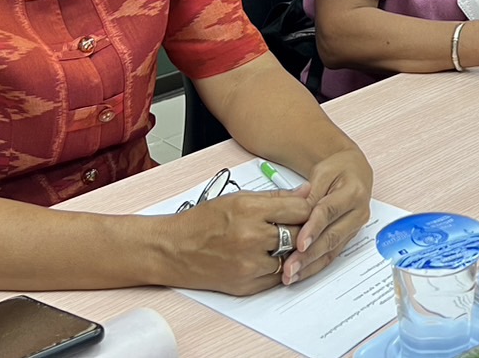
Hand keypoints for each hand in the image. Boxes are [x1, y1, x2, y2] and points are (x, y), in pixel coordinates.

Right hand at [167, 190, 312, 294]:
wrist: (172, 251)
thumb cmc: (201, 222)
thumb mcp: (236, 198)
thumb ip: (274, 197)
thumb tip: (306, 191)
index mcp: (249, 210)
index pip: (299, 208)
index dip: (306, 207)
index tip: (304, 208)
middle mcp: (251, 237)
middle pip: (299, 233)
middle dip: (302, 228)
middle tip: (298, 225)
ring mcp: (250, 265)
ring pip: (291, 257)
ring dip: (291, 250)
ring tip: (282, 241)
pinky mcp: (247, 286)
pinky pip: (278, 277)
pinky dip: (279, 267)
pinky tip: (271, 257)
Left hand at [281, 149, 373, 285]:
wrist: (354, 171)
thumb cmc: (336, 170)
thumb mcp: (321, 172)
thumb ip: (309, 194)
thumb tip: (296, 214)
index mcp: (353, 192)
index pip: (329, 212)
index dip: (313, 228)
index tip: (299, 243)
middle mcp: (358, 213)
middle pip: (331, 236)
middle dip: (309, 255)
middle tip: (290, 268)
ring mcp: (355, 228)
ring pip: (332, 250)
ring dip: (311, 265)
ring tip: (291, 276)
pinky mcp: (348, 238)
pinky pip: (332, 254)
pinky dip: (315, 265)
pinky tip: (300, 274)